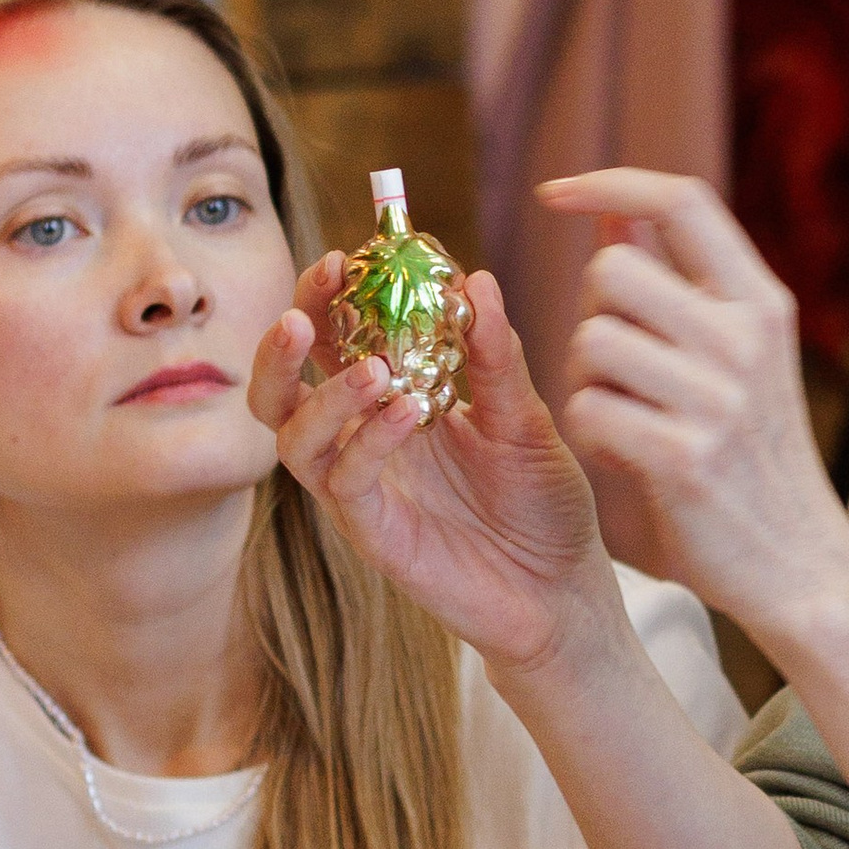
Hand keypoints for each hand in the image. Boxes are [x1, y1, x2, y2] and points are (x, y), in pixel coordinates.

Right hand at [249, 253, 619, 678]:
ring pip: (294, 437)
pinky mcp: (373, 533)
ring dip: (323, 393)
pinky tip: (406, 412)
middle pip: (284, 387)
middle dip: (285, 340)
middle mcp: (362, 442)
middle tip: (311, 306)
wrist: (564, 591)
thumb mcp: (527, 417)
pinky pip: (344, 482)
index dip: (327, 298)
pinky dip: (367, 440)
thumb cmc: (543, 504)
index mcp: (393, 402)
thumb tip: (475, 279)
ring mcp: (362, 490)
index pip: (336, 340)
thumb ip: (495, 355)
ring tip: (373, 368)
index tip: (343, 257)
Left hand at [537, 170, 848, 643]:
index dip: (609, 183)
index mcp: (761, 302)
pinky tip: (628, 457)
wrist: (801, 564)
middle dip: (592, 314)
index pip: (681, 199)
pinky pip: (589, 410)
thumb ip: (676, 284)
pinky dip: (593, 433)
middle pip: (612, 271)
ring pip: (591, 341)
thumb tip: (612, 214)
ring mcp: (719, 398)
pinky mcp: (684, 458)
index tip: (553, 192)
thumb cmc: (753, 457)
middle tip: (617, 367)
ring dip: (586, 380)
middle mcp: (746, 338)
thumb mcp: (736, 355)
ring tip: (628, 416)